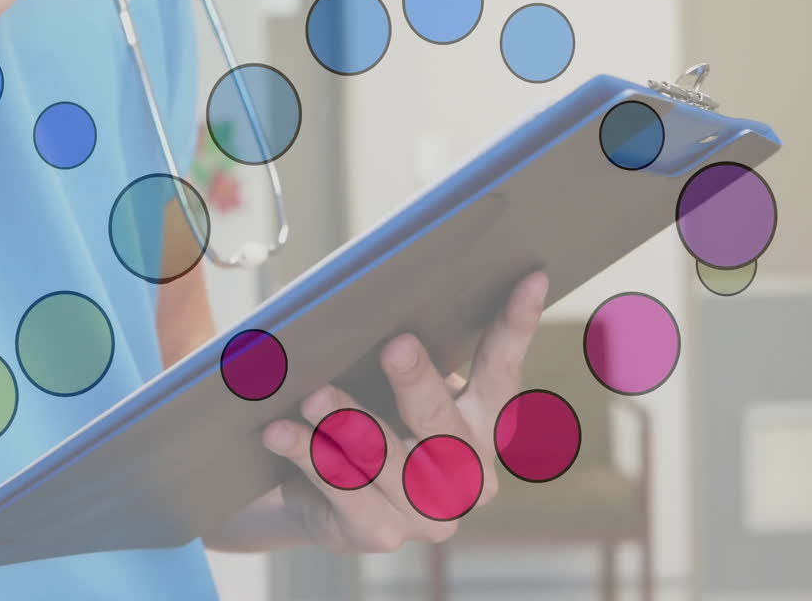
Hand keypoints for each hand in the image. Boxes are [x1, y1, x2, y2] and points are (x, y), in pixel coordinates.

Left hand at [261, 271, 547, 551]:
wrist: (310, 493)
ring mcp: (430, 513)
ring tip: (314, 394)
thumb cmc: (362, 418)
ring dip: (348, 422)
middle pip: (441, 422)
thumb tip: (372, 298)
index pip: (503, 371)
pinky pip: (344, 490)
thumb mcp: (387, 385)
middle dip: (417, 382)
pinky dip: (310, 455)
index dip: (517, 325)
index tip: (531, 276)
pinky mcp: (381, 534)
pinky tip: (280, 431)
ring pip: (387, 459)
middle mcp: (470, 474)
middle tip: (394, 346)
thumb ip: (401, 355)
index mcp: (484, 426)